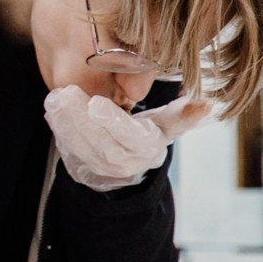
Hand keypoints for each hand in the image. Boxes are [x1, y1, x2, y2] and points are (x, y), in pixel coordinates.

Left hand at [44, 86, 216, 193]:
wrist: (127, 163)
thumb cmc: (147, 134)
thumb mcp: (166, 125)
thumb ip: (182, 114)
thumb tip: (209, 105)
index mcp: (148, 148)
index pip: (130, 136)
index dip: (113, 122)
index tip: (95, 104)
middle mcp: (127, 161)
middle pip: (101, 142)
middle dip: (81, 119)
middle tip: (67, 94)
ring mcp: (104, 167)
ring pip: (82, 146)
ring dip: (66, 123)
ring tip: (56, 98)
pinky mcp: (84, 166)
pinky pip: (69, 149)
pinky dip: (59, 129)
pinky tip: (53, 109)